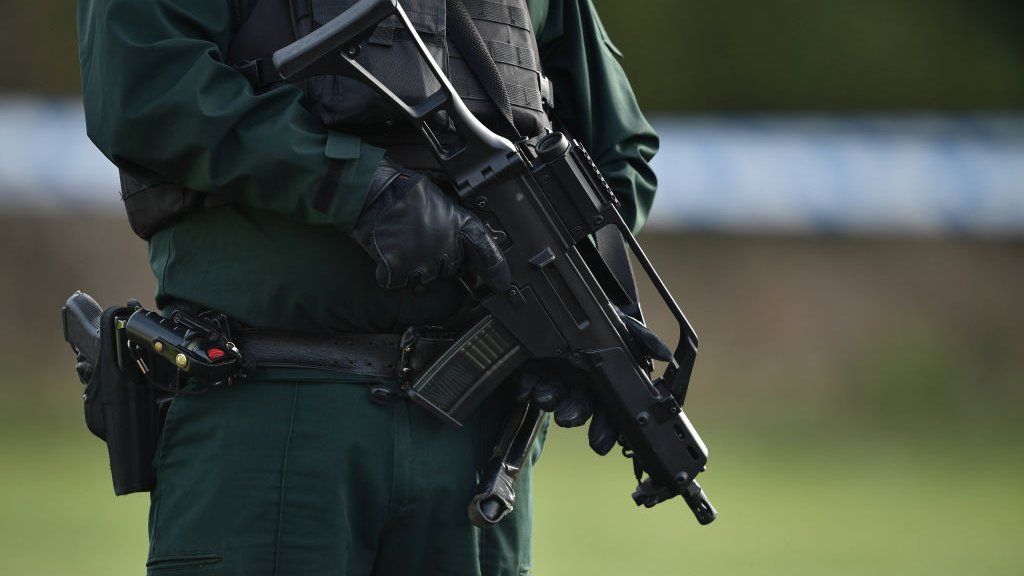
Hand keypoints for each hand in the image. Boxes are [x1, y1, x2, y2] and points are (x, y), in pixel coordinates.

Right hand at [352, 157, 510, 290]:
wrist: (375, 192)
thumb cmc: (404, 190)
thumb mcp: (441, 199)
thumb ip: (453, 222)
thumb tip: (456, 239)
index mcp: (459, 225)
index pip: (485, 250)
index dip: (495, 268)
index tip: (502, 283)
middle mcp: (445, 247)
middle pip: (449, 268)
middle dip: (438, 259)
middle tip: (420, 240)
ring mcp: (422, 261)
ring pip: (424, 277)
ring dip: (414, 267)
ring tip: (402, 243)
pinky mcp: (399, 271)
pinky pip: (398, 281)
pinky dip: (391, 272)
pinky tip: (389, 251)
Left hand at [516, 306, 672, 455]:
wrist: (568, 301)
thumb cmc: (603, 319)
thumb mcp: (624, 325)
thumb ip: (643, 339)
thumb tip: (664, 355)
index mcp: (603, 380)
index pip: (607, 412)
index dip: (605, 429)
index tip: (599, 443)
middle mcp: (580, 383)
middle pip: (578, 407)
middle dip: (573, 414)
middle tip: (566, 418)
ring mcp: (556, 377)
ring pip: (553, 396)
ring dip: (549, 398)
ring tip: (544, 397)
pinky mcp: (532, 368)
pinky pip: (528, 382)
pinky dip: (526, 386)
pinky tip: (525, 387)